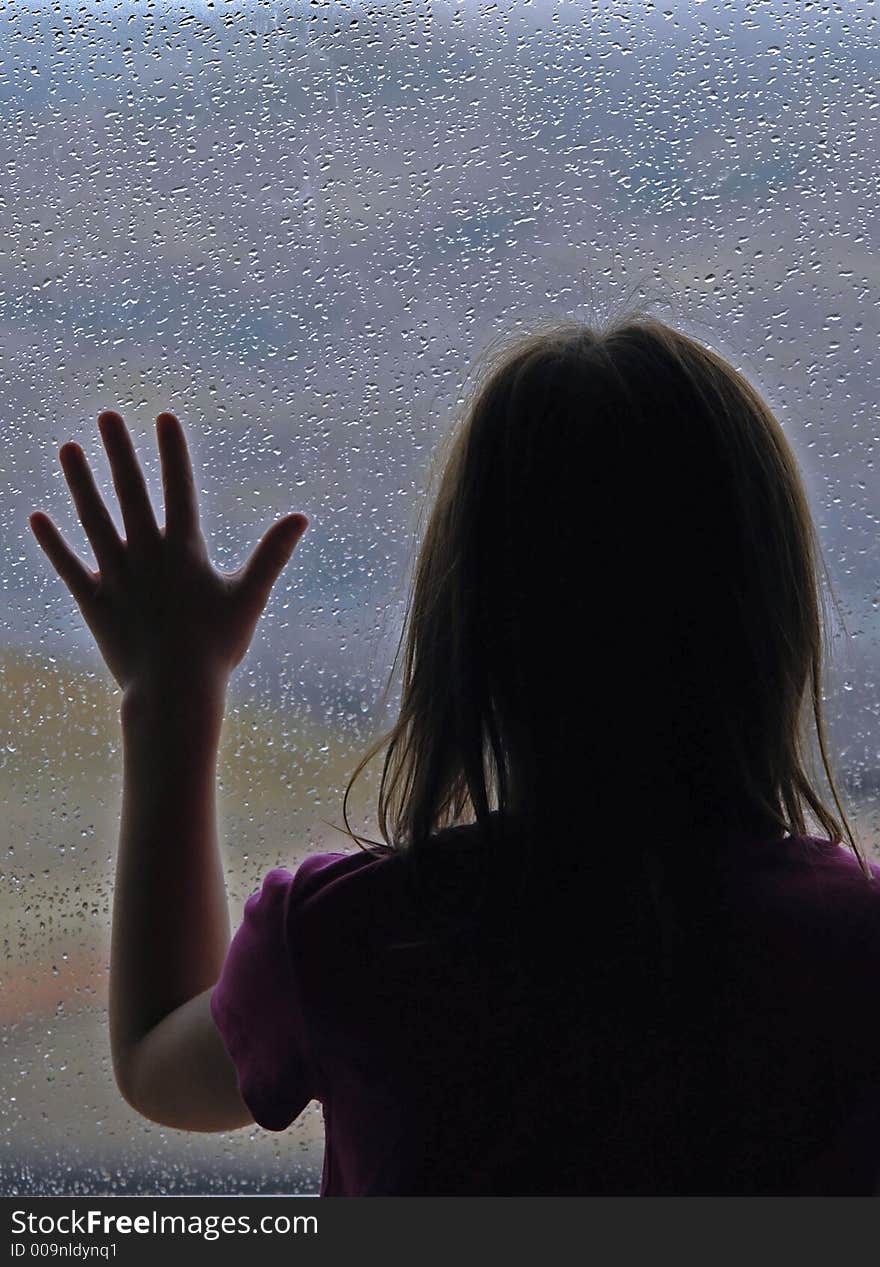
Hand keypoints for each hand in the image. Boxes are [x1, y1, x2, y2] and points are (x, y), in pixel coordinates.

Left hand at [29, 410, 308, 695]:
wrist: (173, 689)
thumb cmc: (216, 648)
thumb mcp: (249, 597)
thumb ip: (272, 554)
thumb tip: (301, 517)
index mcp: (184, 551)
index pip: (177, 489)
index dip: (172, 452)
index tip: (164, 417)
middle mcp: (146, 554)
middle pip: (129, 493)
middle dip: (119, 452)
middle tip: (107, 416)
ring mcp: (116, 576)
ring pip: (94, 519)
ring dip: (80, 482)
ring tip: (68, 447)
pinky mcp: (94, 602)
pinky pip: (69, 566)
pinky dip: (53, 542)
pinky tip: (37, 516)